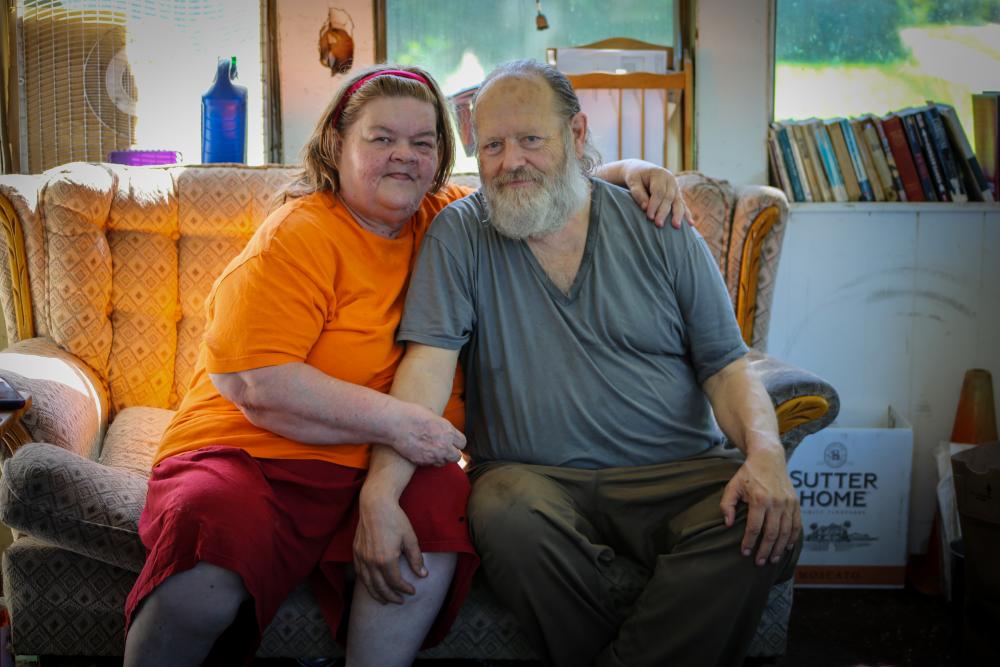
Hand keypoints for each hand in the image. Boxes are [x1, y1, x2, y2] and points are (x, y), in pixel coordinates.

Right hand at [354, 493, 425, 603]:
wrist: (376, 504)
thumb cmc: (395, 519)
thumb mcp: (410, 538)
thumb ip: (415, 559)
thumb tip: (423, 575)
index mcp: (386, 560)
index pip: (395, 582)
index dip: (405, 589)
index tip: (412, 591)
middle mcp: (371, 561)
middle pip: (380, 587)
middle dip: (391, 596)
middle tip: (400, 601)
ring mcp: (361, 557)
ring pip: (367, 583)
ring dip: (376, 594)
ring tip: (384, 600)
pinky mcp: (356, 551)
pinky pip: (359, 573)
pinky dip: (365, 583)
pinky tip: (371, 585)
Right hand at [389, 401, 465, 465]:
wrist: (396, 423)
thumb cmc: (412, 415)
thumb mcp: (433, 415)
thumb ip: (442, 426)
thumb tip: (445, 429)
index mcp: (448, 431)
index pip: (462, 443)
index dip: (457, 442)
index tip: (452, 441)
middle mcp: (444, 445)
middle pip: (457, 456)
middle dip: (452, 452)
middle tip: (444, 448)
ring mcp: (433, 455)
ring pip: (444, 462)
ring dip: (441, 457)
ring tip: (432, 450)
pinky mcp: (422, 461)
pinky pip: (430, 464)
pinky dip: (428, 460)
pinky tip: (422, 452)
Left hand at [621, 159, 691, 228]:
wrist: (642, 170)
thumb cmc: (635, 177)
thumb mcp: (633, 182)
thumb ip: (638, 194)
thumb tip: (645, 207)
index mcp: (660, 174)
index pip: (658, 191)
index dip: (654, 204)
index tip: (649, 217)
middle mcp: (670, 180)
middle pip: (669, 198)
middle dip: (664, 212)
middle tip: (658, 225)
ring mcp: (676, 187)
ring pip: (678, 202)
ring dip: (678, 215)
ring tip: (676, 226)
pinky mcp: (677, 195)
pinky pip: (682, 205)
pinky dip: (686, 214)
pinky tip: (690, 223)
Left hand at [720, 447, 800, 565]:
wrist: (768, 458)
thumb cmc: (748, 473)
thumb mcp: (732, 485)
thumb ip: (726, 504)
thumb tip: (726, 524)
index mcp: (759, 499)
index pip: (754, 527)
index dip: (749, 542)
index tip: (744, 552)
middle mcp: (776, 503)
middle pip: (771, 533)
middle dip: (765, 550)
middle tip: (759, 562)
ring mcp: (788, 503)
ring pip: (785, 532)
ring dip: (779, 548)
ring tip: (772, 560)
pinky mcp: (795, 503)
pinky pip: (796, 525)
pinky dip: (792, 538)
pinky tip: (786, 548)